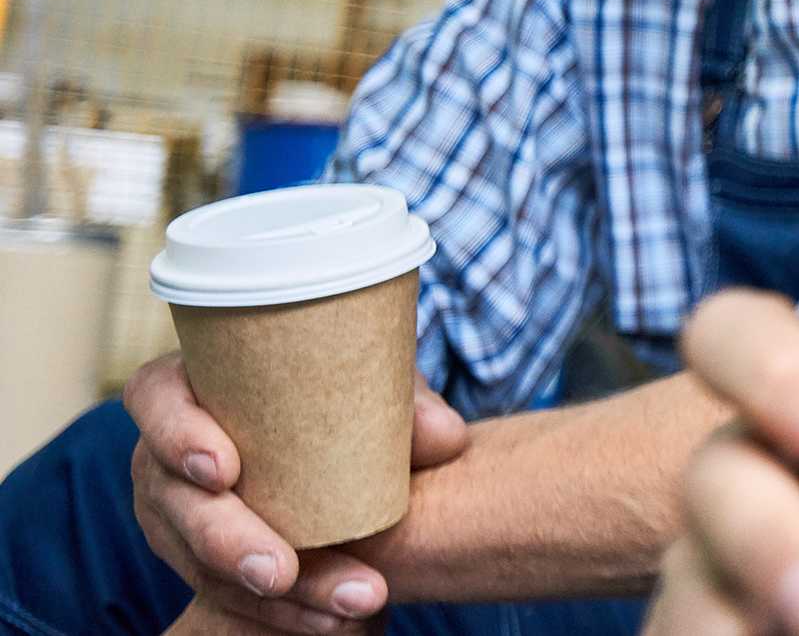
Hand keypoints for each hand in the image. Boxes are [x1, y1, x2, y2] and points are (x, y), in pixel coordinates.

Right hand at [125, 351, 470, 631]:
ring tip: (348, 605)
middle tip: (281, 572)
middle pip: (178, 501)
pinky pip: (234, 598)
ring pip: (207, 565)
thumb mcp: (374, 385)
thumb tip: (444, 435)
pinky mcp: (205, 563)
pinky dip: (288, 615)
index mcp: (194, 386)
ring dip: (276, 597)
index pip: (157, 397)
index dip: (177, 433)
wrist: (341, 447)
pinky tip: (337, 623)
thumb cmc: (343, 394)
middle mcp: (171, 454)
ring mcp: (180, 514)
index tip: (222, 469)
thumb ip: (408, 403)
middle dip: (228, 544)